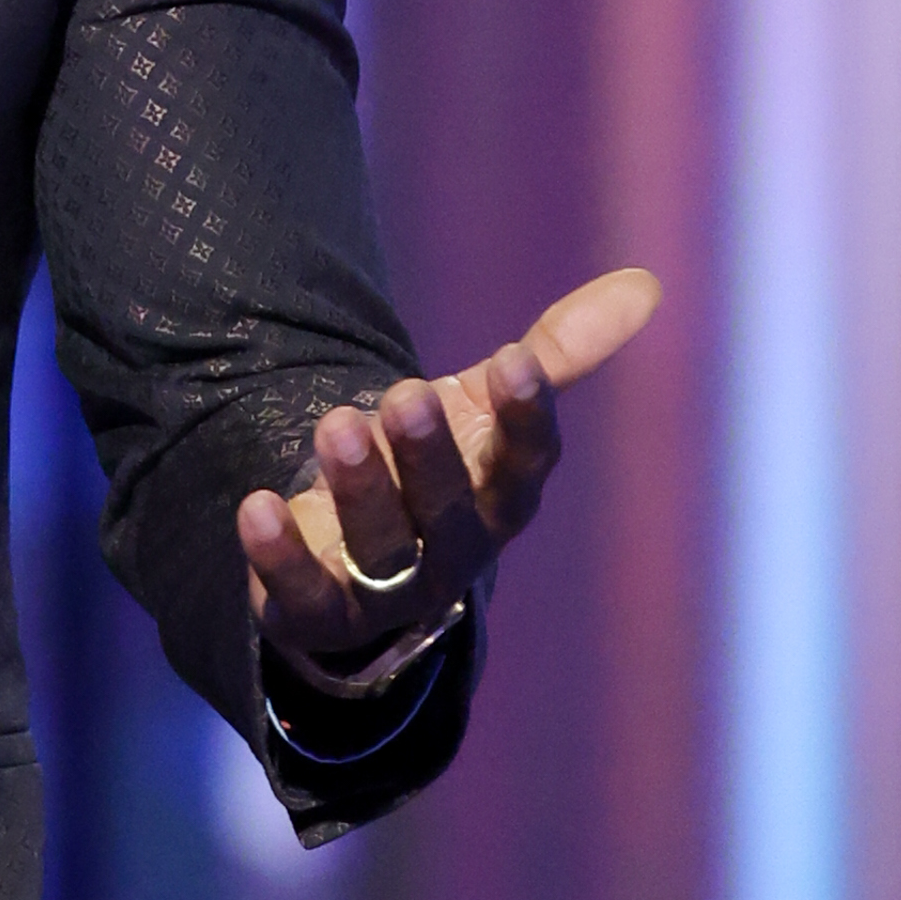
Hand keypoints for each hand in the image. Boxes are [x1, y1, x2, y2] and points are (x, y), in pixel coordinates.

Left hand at [239, 263, 662, 676]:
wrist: (358, 569)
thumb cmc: (433, 472)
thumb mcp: (484, 409)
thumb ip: (556, 353)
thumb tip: (644, 285)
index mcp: (501, 500)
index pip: (526, 466)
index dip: (525, 419)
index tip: (511, 361)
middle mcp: (453, 552)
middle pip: (450, 509)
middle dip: (428, 455)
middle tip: (403, 394)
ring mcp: (387, 591)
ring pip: (380, 546)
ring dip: (360, 488)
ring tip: (336, 424)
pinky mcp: (319, 614)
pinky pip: (302, 595)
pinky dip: (278, 556)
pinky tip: (256, 507)